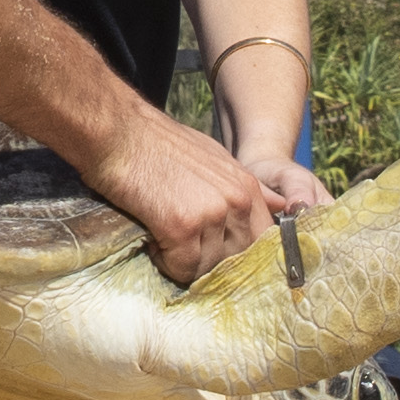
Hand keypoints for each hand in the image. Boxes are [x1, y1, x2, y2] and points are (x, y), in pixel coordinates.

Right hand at [108, 112, 300, 279]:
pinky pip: (182, 267)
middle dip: (209, 260)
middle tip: (182, 247)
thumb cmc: (156, 144)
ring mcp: (212, 213)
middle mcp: (236, 200)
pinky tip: (153, 239)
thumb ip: (244, 186)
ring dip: (184, 261)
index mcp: (246, 185)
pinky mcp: (184, 226)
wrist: (119, 133)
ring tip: (163, 237)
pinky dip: (165, 262)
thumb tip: (280, 204)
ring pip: (208, 266)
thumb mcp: (213, 157)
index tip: (219, 259)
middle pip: (236, 257)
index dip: (240, 254)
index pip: (263, 238)